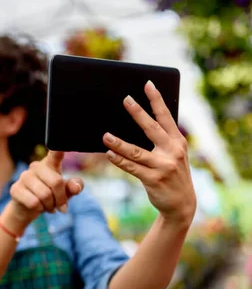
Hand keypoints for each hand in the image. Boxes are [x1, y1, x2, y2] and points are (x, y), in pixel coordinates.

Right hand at [8, 151, 83, 224]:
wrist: (27, 210)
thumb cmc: (49, 197)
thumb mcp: (65, 193)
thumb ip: (73, 188)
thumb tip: (75, 186)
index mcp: (50, 164)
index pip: (55, 152)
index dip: (59, 148)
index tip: (62, 145)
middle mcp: (36, 167)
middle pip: (56, 181)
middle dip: (61, 198)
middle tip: (61, 206)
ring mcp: (24, 177)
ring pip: (45, 194)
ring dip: (50, 206)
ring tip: (48, 207)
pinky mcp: (15, 189)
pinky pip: (34, 202)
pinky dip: (39, 209)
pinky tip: (37, 207)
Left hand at [103, 81, 195, 223]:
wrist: (182, 204)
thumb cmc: (173, 174)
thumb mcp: (174, 155)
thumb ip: (162, 141)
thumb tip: (141, 122)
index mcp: (177, 141)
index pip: (166, 116)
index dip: (156, 100)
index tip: (147, 84)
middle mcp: (172, 151)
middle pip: (151, 128)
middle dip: (138, 112)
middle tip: (126, 99)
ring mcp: (163, 166)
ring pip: (136, 151)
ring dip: (119, 143)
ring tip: (105, 135)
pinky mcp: (153, 179)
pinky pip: (132, 167)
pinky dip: (119, 160)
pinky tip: (109, 154)